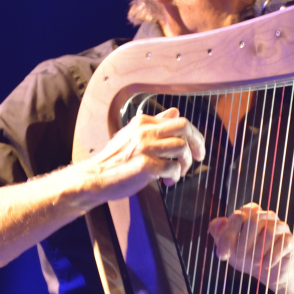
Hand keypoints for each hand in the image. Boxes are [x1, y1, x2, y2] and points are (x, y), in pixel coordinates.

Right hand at [84, 108, 205, 201]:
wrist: (95, 177)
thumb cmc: (114, 160)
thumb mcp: (132, 134)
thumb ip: (154, 123)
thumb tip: (174, 111)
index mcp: (142, 122)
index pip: (177, 119)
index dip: (192, 134)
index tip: (195, 147)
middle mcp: (145, 131)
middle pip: (184, 127)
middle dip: (197, 143)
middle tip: (198, 157)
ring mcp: (145, 148)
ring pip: (181, 147)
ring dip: (185, 163)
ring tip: (177, 173)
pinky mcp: (146, 166)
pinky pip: (173, 168)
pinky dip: (175, 176)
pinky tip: (167, 182)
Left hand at [207, 203, 293, 288]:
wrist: (266, 273)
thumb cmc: (246, 256)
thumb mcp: (227, 247)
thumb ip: (218, 232)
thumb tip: (219, 222)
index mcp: (250, 212)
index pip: (237, 216)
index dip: (228, 236)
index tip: (222, 254)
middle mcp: (267, 215)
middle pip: (254, 221)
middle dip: (244, 243)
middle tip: (241, 258)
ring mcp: (281, 227)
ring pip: (270, 232)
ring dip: (259, 251)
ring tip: (255, 261)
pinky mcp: (291, 240)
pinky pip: (283, 244)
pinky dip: (272, 257)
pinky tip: (265, 265)